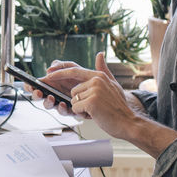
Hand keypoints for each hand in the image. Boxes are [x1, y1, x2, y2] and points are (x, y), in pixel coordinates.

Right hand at [23, 59, 94, 109]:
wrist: (103, 89)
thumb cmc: (86, 77)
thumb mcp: (74, 67)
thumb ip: (62, 65)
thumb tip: (49, 68)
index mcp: (53, 84)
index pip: (37, 85)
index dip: (30, 87)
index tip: (29, 85)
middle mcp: (55, 94)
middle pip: (41, 97)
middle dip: (37, 96)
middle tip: (39, 93)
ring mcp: (62, 102)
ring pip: (51, 105)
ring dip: (49, 102)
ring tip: (52, 98)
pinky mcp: (71, 110)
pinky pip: (64, 111)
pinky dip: (62, 108)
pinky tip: (64, 104)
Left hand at [44, 53, 176, 156]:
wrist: (128, 123)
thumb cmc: (118, 107)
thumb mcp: (112, 84)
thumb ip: (104, 70)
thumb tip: (99, 54)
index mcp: (98, 75)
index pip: (74, 70)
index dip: (59, 72)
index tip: (47, 74)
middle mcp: (96, 80)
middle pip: (73, 90)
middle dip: (79, 101)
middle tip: (94, 107)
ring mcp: (94, 90)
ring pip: (73, 100)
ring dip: (81, 109)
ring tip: (96, 111)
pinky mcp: (91, 102)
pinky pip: (75, 108)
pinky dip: (82, 114)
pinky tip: (94, 115)